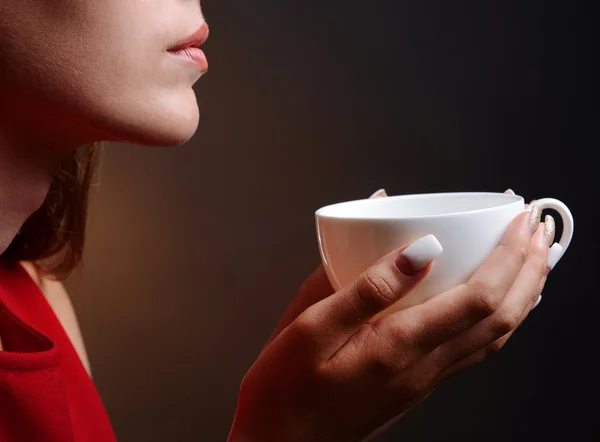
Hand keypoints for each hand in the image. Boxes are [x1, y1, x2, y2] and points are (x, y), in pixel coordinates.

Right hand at [228, 189, 551, 441]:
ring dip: (521, 295)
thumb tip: (418, 250)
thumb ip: (365, 288)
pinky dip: (498, 319)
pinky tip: (495, 305)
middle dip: (528, 270)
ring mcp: (423, 379)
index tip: (519, 220)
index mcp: (398, 346)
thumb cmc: (286, 390)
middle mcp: (423, 367)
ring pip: (494, 336)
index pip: (477, 297)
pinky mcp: (415, 383)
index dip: (508, 256)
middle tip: (539, 231)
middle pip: (500, 317)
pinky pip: (474, 348)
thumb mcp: (309, 328)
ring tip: (531, 261)